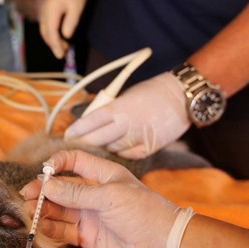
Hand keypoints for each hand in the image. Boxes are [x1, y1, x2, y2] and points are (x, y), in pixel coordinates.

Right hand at [20, 150, 180, 247]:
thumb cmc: (144, 213)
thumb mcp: (109, 197)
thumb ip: (76, 193)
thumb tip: (47, 186)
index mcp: (103, 175)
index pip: (74, 161)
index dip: (56, 163)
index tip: (43, 172)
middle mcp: (94, 194)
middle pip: (61, 189)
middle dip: (43, 192)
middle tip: (25, 198)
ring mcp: (90, 216)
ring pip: (59, 210)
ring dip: (42, 211)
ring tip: (27, 215)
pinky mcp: (88, 237)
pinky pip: (64, 231)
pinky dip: (50, 229)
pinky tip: (38, 228)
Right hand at [38, 0, 89, 59]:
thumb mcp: (77, 7)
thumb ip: (70, 22)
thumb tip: (66, 36)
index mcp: (51, 11)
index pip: (51, 32)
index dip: (55, 45)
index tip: (60, 55)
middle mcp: (44, 11)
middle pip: (45, 33)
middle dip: (53, 44)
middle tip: (63, 53)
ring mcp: (44, 10)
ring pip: (45, 30)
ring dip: (53, 40)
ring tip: (64, 47)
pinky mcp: (47, 9)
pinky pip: (46, 25)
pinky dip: (52, 33)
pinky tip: (61, 37)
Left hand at [64, 71, 190, 158]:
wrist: (181, 97)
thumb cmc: (152, 92)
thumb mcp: (126, 95)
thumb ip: (109, 109)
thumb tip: (90, 121)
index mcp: (119, 107)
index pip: (91, 121)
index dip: (77, 130)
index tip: (68, 135)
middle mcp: (127, 123)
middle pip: (98, 139)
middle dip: (85, 143)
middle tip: (75, 145)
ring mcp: (139, 137)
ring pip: (111, 149)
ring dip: (103, 148)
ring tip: (98, 145)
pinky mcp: (149, 148)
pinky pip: (127, 155)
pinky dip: (120, 152)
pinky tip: (117, 147)